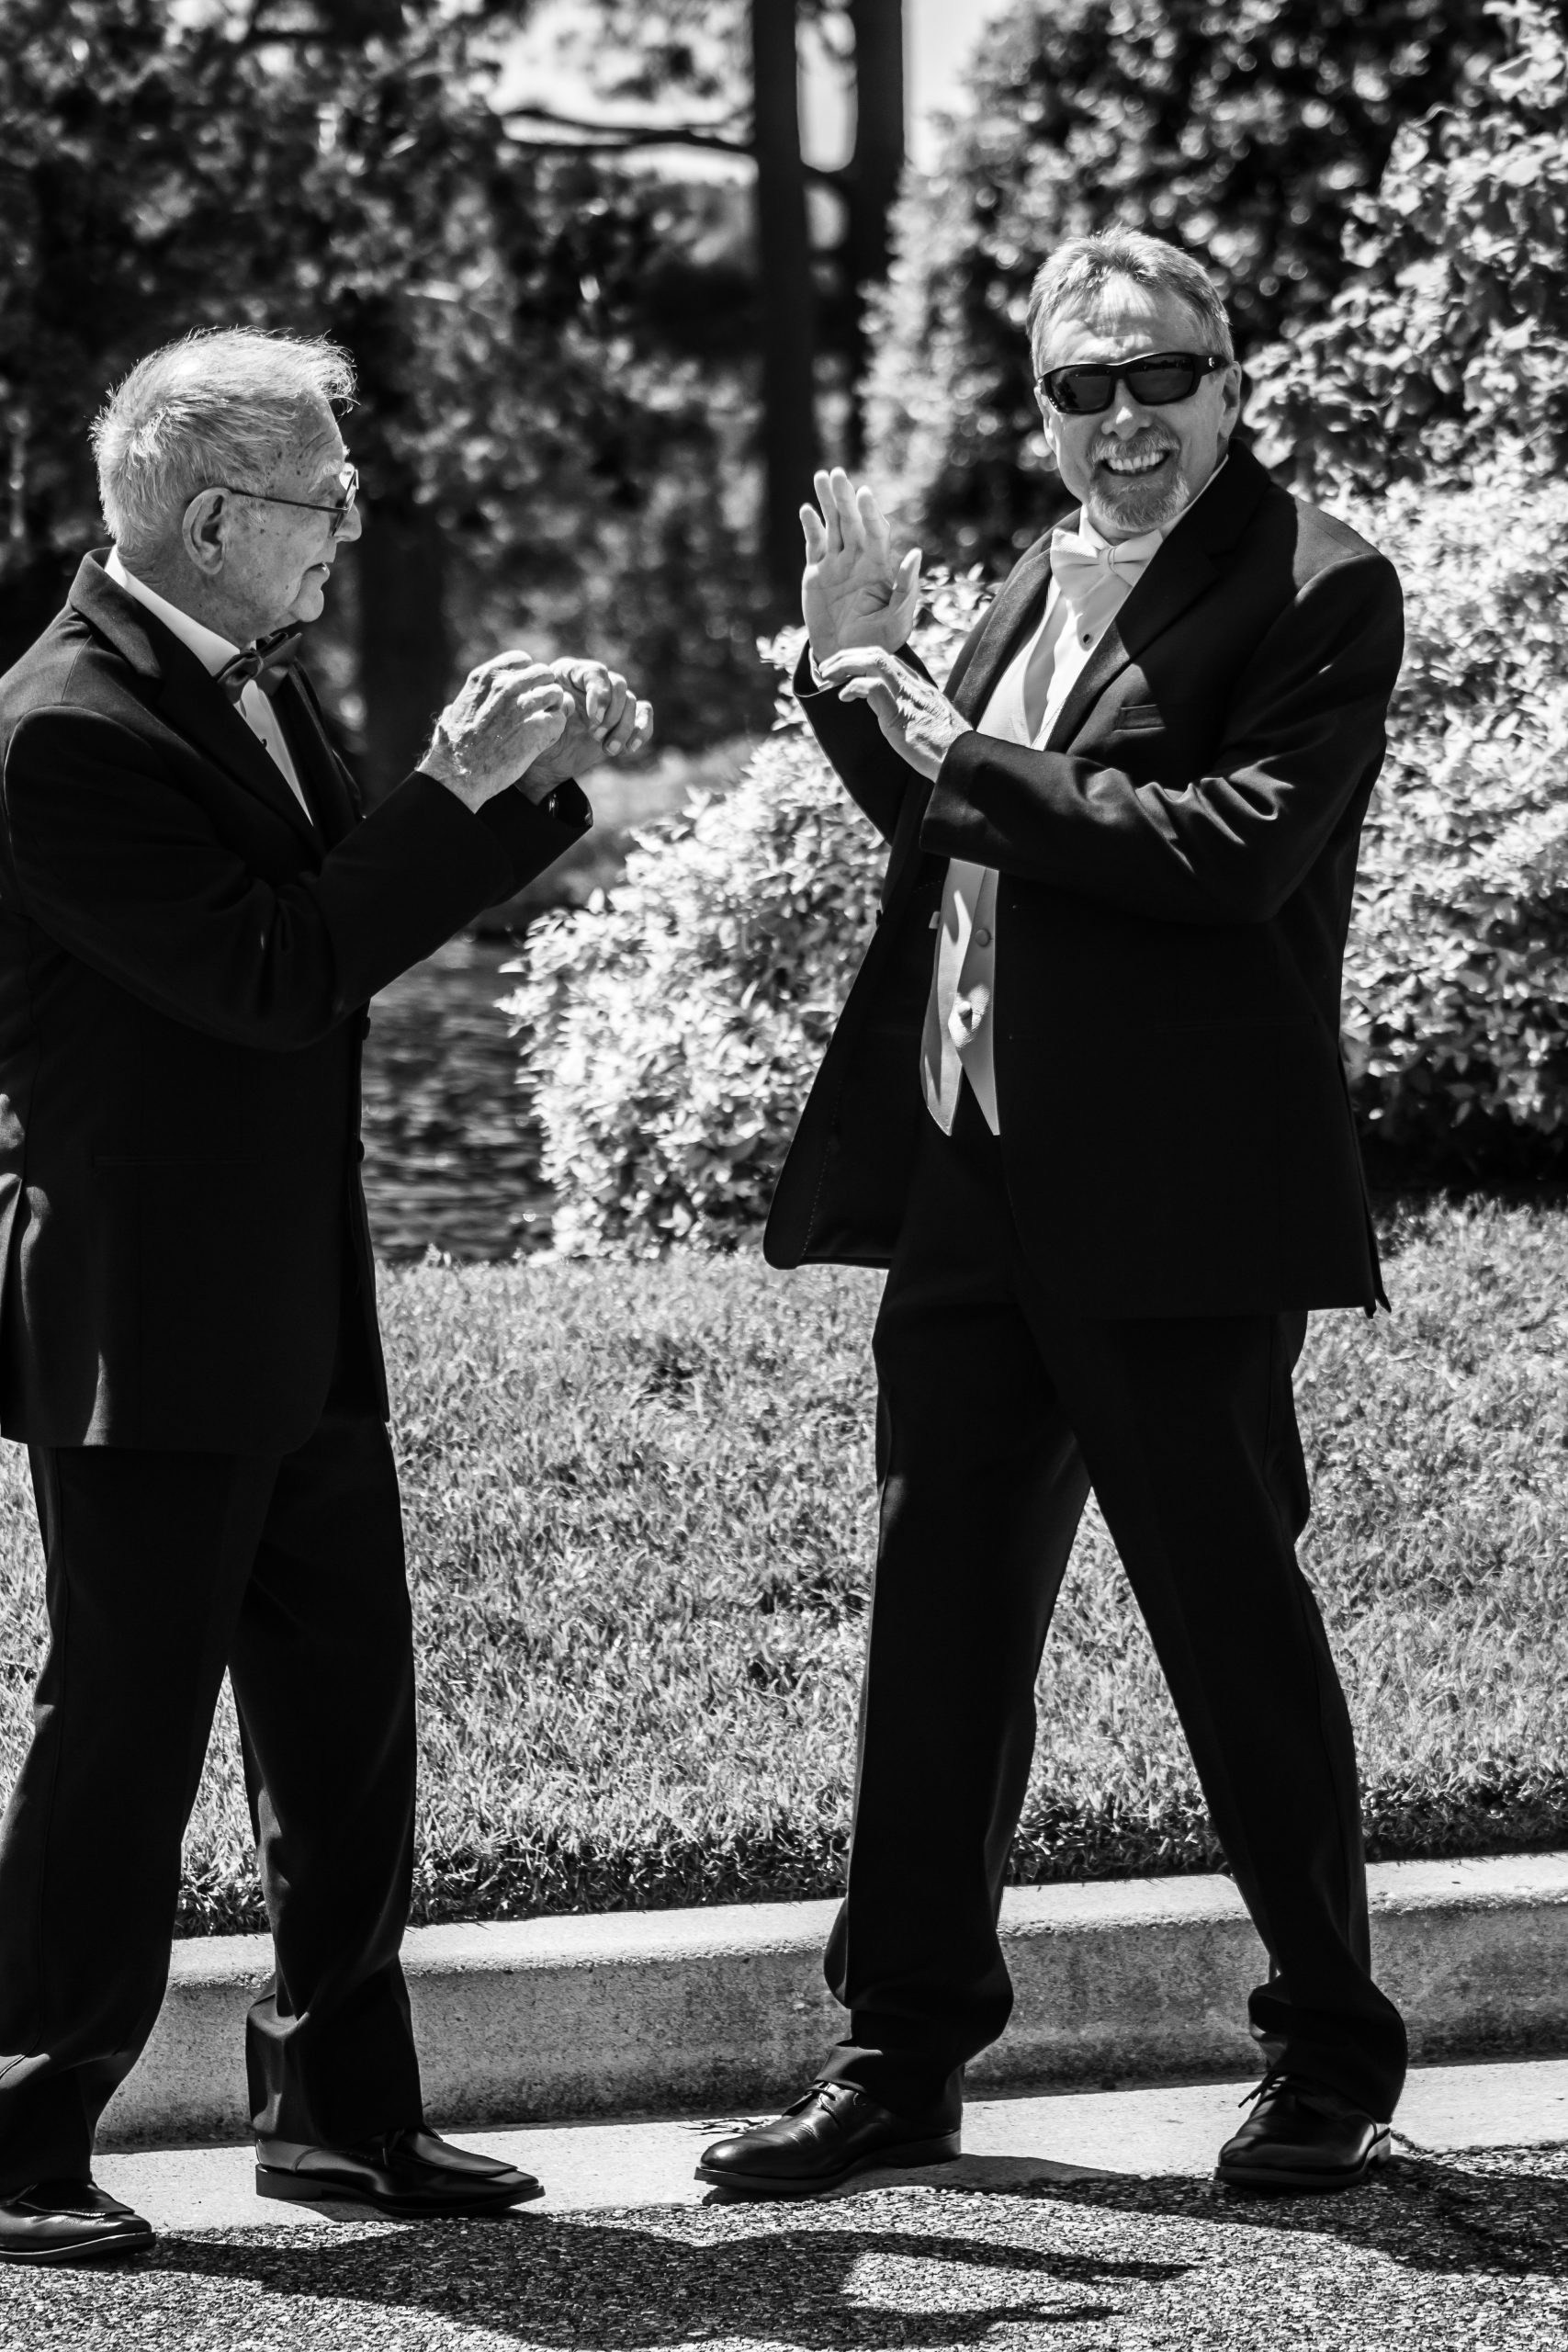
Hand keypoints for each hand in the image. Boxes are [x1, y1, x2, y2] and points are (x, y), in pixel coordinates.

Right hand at [422, 652, 568, 809]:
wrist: (458, 774)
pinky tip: (543, 739)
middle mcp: (506, 685)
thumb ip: (462, 705)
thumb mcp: (451, 714)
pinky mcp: (537, 728)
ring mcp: (523, 705)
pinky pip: (559, 718)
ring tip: (542, 725)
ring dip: (553, 708)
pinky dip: (555, 729)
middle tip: (539, 709)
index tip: (524, 691)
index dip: (527, 675)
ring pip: (555, 693)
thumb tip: (452, 709)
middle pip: (543, 673)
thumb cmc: (451, 749)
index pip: (521, 659)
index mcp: (486, 678)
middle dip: (544, 689)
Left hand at [524, 658, 654, 789]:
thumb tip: (571, 703)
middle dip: (612, 714)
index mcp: (570, 672)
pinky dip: (642, 730)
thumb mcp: (538, 721)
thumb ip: (553, 709)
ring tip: (608, 749)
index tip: (594, 718)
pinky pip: (644, 714)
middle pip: (618, 685)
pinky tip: (629, 748)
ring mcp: (610, 700)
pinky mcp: (624, 717)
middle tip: (596, 735)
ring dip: (623, 728)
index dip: (600, 694)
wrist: (548, 760)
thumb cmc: (539, 735)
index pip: (595, 672)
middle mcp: (593, 682)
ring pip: (631, 702)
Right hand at [801, 468, 920, 662]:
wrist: (848, 657)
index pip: (875, 531)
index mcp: (879, 566)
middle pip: (851, 521)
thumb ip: (906, 587)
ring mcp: (836, 564)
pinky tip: (806, 510)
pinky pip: (813, 544)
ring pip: (832, 526)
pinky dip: (810, 527)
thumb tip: (916, 553)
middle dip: (845, 497)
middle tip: (838, 474)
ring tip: (821, 476)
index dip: (870, 513)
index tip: (864, 494)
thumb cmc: (880, 640)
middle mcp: (857, 559)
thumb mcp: (898, 618)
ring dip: (827, 502)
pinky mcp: (816, 573)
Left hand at [819, 647, 971, 781]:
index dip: (863, 659)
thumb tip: (901, 720)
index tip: (845, 668)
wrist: (961, 760)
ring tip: (827, 676)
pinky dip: (852, 687)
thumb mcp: (931, 724)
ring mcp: (907, 696)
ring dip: (845, 664)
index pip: (889, 660)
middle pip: (877, 654)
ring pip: (873, 662)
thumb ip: (916, 714)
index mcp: (921, 687)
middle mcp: (914, 685)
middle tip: (826, 669)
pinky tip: (843, 697)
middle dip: (848, 656)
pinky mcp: (899, 712)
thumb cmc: (947, 750)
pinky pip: (871, 687)